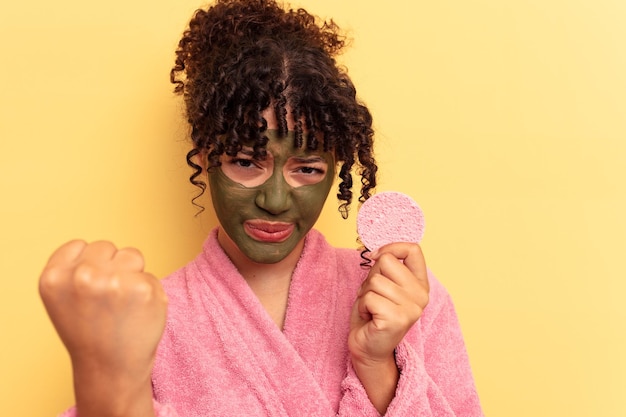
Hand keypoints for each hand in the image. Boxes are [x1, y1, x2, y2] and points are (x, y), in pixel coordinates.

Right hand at [39, 240, 166, 416]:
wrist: (111, 369)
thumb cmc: (90, 332)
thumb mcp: (62, 298)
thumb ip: (72, 268)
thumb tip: (99, 248)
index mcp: (55, 277)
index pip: (79, 246)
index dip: (88, 266)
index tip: (88, 290)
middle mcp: (82, 277)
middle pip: (106, 247)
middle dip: (110, 267)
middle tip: (107, 300)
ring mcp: (114, 282)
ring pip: (131, 255)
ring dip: (132, 273)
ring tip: (123, 303)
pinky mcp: (143, 288)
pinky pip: (150, 275)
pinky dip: (149, 291)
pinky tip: (138, 312)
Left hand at [348, 242, 428, 412]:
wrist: (368, 349)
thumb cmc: (373, 314)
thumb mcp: (384, 285)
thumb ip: (388, 268)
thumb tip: (379, 250)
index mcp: (421, 284)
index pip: (413, 249)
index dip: (390, 247)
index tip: (376, 257)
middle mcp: (421, 296)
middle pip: (387, 261)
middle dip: (372, 276)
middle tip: (374, 296)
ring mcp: (411, 309)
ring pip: (374, 280)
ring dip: (365, 294)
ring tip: (372, 309)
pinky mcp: (397, 319)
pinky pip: (369, 297)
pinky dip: (362, 306)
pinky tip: (370, 318)